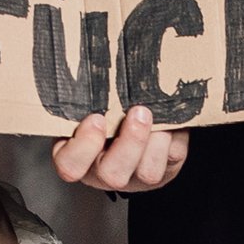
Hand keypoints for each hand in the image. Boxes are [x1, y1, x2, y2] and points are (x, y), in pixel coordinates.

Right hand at [51, 105, 189, 196]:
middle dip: (129, 143)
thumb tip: (88, 68)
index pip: (70, 166)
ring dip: (155, 141)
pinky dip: (174, 135)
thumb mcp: (83, 104)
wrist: (131, 113)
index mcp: (77, 157)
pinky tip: (167, 117)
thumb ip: (82, 99)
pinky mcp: (164, 169)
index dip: (83, 147)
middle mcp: (105, 172)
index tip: (96, 118)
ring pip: (148, 173)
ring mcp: (136, 175)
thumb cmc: (99, 108)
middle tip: (137, 112)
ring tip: (154, 114)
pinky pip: (173, 157)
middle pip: (112, 174)